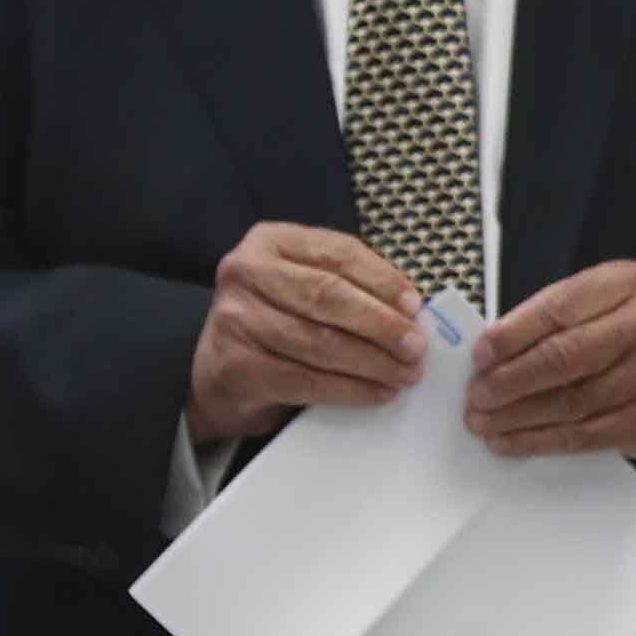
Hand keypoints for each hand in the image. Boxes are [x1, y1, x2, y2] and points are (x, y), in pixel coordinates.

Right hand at [188, 224, 428, 449]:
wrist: (218, 374)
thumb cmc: (273, 325)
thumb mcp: (303, 287)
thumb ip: (348, 287)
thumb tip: (409, 311)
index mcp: (269, 242)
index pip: (337, 253)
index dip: (382, 280)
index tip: (415, 305)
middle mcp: (245, 273)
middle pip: (328, 296)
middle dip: (381, 324)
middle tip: (416, 346)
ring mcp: (235, 319)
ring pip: (320, 342)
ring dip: (373, 362)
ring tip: (405, 374)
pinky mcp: (237, 366)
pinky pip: (307, 379)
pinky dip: (350, 389)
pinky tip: (377, 392)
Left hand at [467, 262, 635, 459]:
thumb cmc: (627, 335)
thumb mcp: (600, 305)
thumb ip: (552, 318)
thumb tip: (489, 354)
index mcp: (628, 284)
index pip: (559, 308)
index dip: (512, 335)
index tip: (479, 355)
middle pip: (563, 357)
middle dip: (509, 380)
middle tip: (475, 395)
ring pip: (569, 401)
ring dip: (515, 415)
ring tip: (481, 421)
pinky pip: (581, 435)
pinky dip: (536, 440)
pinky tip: (507, 440)